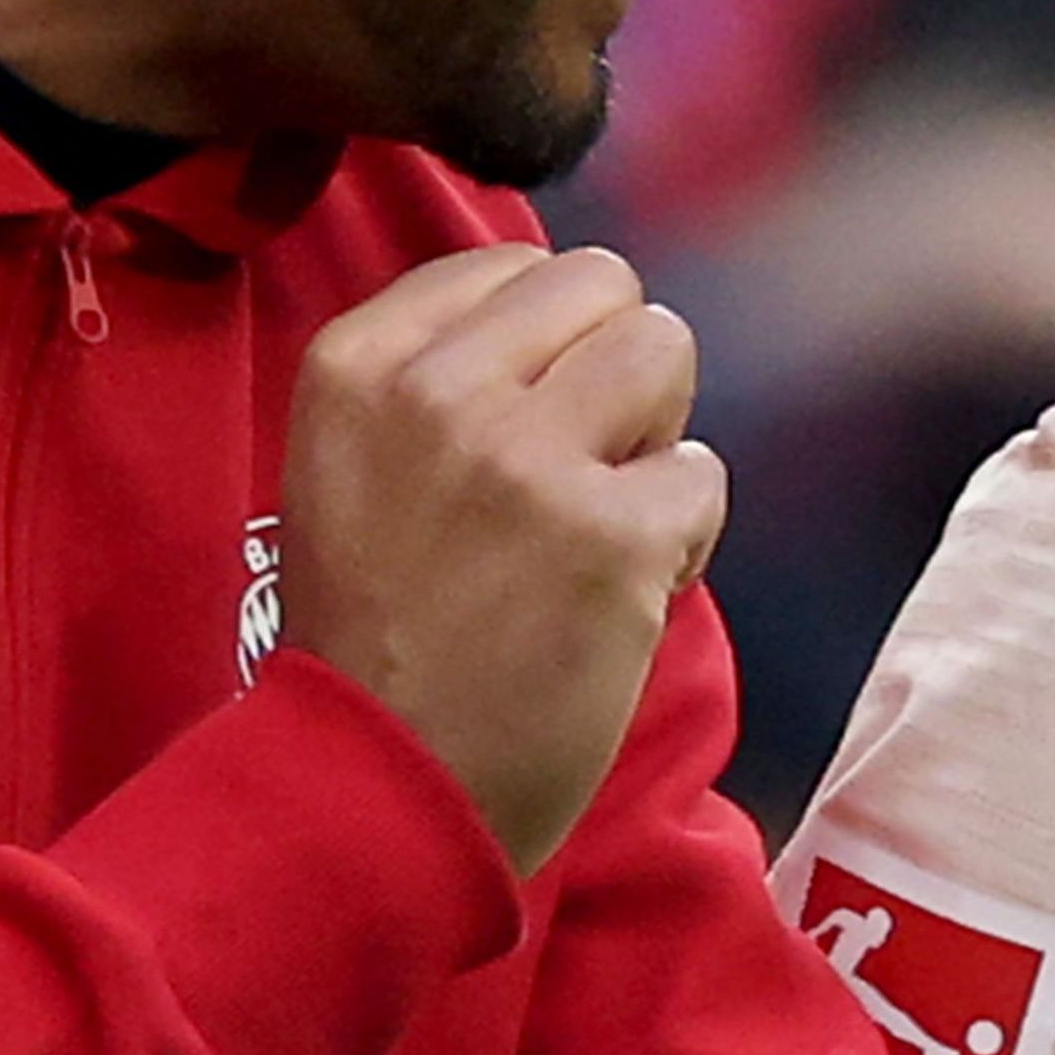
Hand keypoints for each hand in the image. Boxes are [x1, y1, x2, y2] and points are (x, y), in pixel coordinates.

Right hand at [281, 247, 729, 871]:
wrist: (373, 790)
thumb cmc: (375, 639)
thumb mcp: (352, 467)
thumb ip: (438, 377)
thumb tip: (569, 318)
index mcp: (358, 366)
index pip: (513, 264)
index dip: (548, 344)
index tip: (520, 426)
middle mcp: (438, 393)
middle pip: (604, 286)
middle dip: (615, 370)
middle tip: (577, 471)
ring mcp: (527, 461)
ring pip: (665, 348)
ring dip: (655, 438)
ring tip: (601, 523)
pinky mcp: (610, 540)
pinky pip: (702, 479)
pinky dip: (683, 540)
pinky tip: (621, 596)